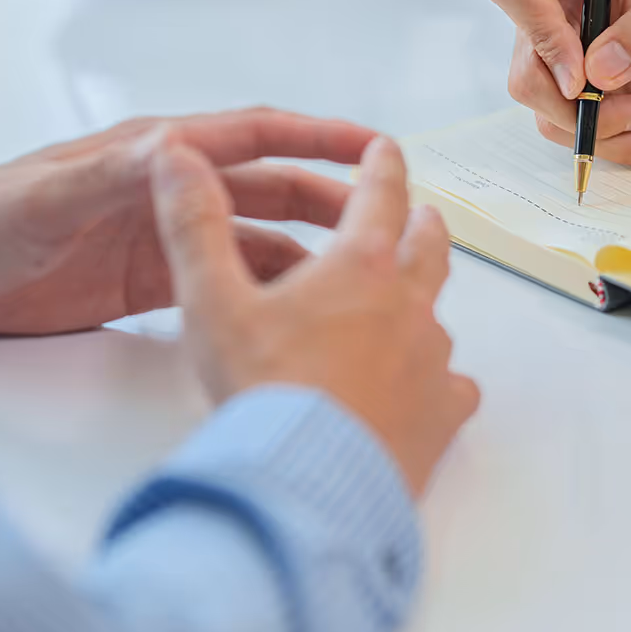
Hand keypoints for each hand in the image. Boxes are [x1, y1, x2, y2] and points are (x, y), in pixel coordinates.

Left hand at [0, 110, 375, 334]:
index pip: (256, 134)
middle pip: (274, 188)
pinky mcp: (156, 279)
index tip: (372, 145)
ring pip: (259, 239)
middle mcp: (174, 189)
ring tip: (355, 276)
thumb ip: (121, 172)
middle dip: (332, 200)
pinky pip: (229, 280)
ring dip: (308, 252)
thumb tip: (184, 149)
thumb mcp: (58, 193)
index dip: (317, 135)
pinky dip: (266, 291)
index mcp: (158, 152)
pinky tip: (296, 312)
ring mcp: (168, 235)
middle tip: (385, 222)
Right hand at [152, 135, 479, 492]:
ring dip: (423, 302)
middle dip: (420, 224)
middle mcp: (408, 304)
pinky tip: (428, 388)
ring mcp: (432, 359)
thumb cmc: (262, 390)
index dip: (380, 165)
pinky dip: (440, 378)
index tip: (383, 149)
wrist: (307, 483)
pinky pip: (454, 385)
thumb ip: (194, 224)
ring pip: (438, 315)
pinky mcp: (441, 413)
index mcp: (358, 265)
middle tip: (418, 214)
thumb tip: (176, 156)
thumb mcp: (211, 301)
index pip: (379, 194)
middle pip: (428, 247)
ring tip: (409, 305)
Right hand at [485, 0, 630, 164]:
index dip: (539, 34)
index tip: (583, 77)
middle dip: (582, 110)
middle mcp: (551, 14)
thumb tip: (598, 72)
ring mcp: (555, 59)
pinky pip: (578, 134)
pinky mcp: (570, 96)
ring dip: (613, 136)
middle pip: (527, 74)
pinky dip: (626, 145)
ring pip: (551, 116)